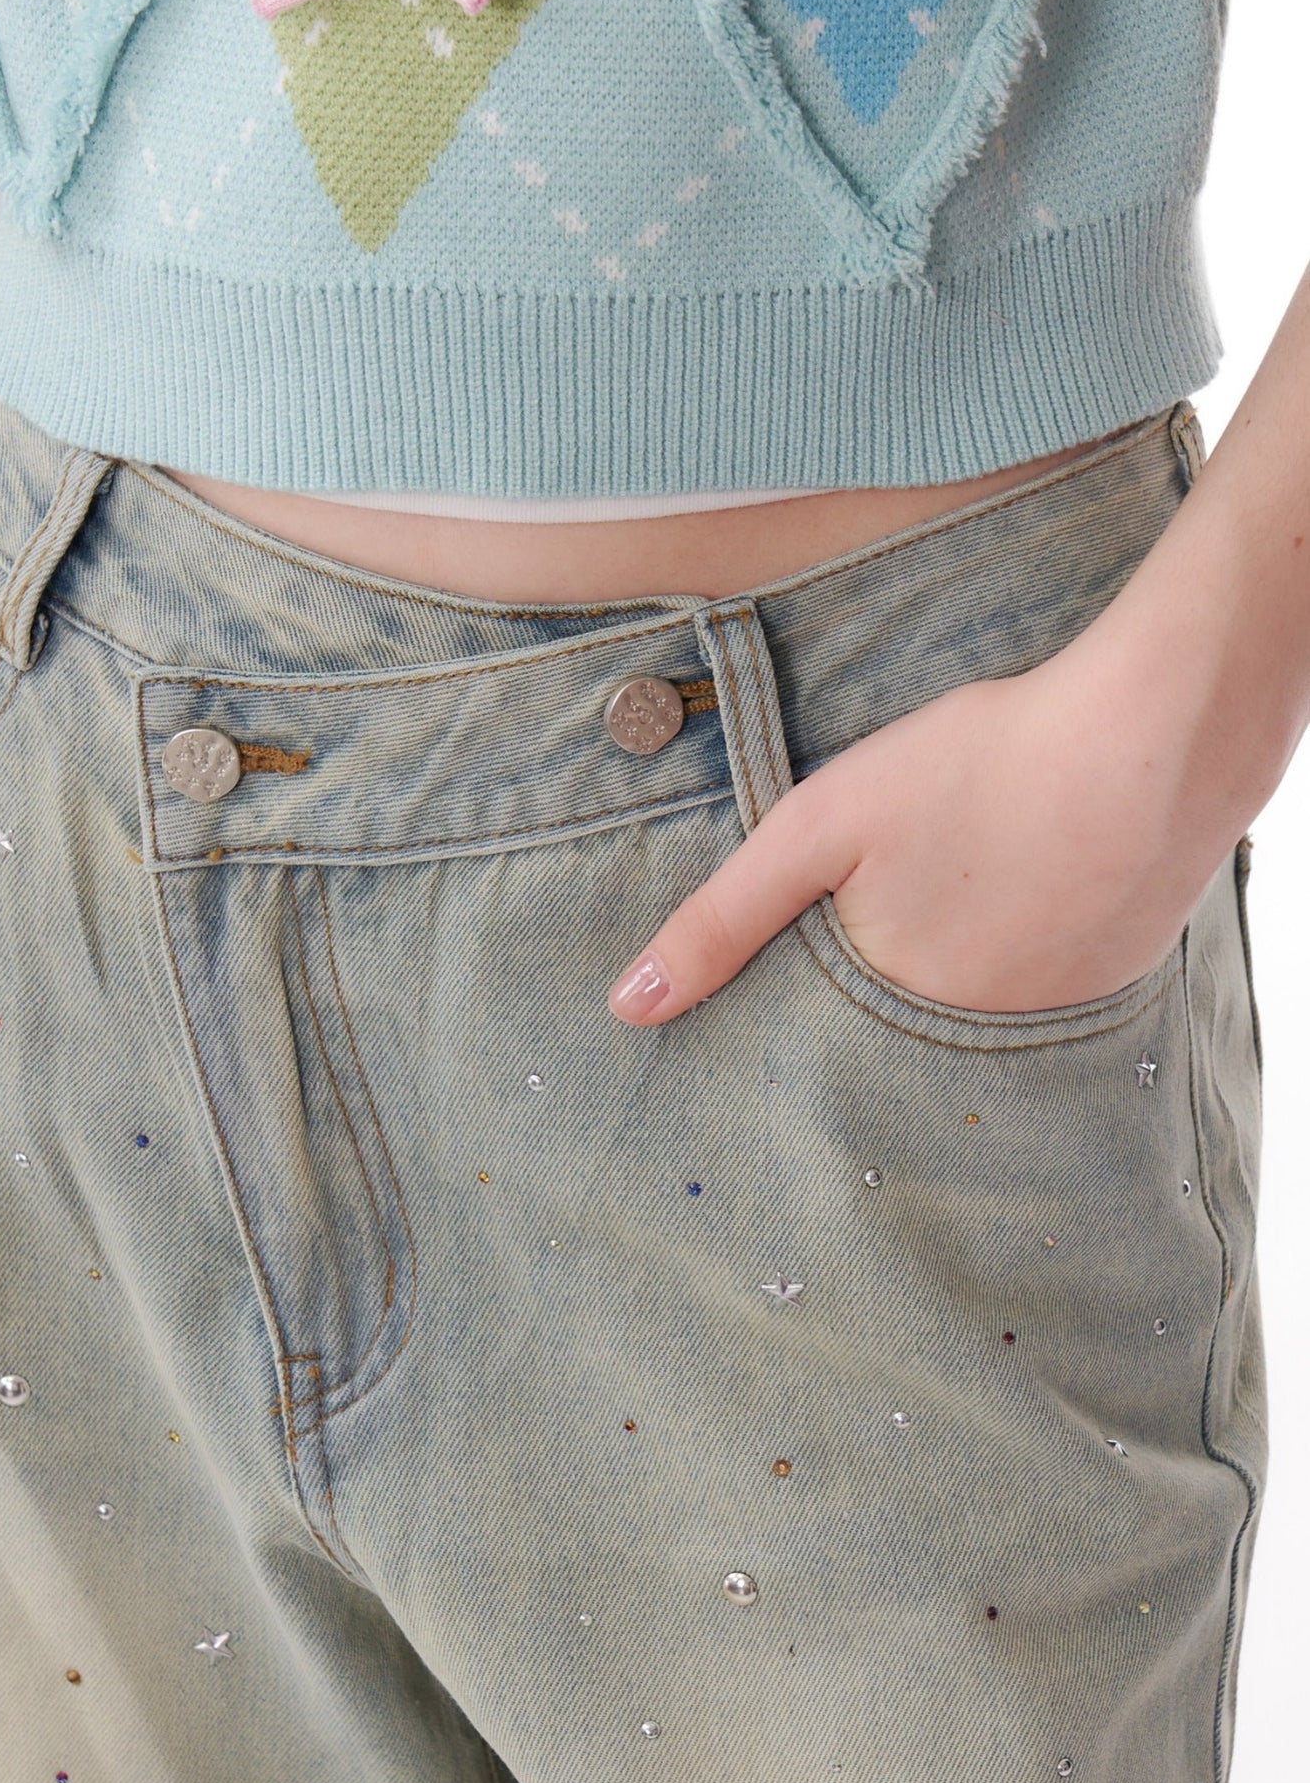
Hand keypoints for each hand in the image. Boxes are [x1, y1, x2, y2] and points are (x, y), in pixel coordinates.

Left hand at [607, 640, 1233, 1024]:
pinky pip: (1042, 988)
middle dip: (880, 990)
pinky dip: (1026, 950)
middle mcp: (969, 1039)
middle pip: (895, 1033)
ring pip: (972, 1010)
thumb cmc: (976, 767)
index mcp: (888, 1011)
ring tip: (964, 892)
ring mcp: (1050, 1018)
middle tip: (901, 907)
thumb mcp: (818, 827)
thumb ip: (721, 920)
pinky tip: (1029, 888)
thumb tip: (628, 1007)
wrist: (1155, 733)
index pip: (817, 1049)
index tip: (795, 982)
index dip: (799, 1014)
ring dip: (959, 968)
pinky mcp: (1112, 983)